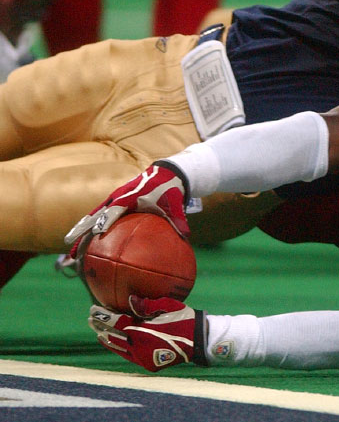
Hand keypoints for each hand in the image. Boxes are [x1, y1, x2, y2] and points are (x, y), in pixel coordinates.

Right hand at [64, 162, 189, 257]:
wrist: (166, 173)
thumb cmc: (170, 189)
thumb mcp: (175, 204)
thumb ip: (179, 219)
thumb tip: (186, 237)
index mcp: (131, 196)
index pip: (115, 210)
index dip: (105, 220)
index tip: (96, 234)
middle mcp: (118, 197)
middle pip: (95, 214)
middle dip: (81, 230)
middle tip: (68, 245)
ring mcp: (114, 198)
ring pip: (93, 216)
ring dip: (81, 231)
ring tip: (70, 249)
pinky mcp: (115, 201)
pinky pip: (99, 216)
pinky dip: (90, 227)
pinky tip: (86, 244)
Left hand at [88, 296, 206, 371]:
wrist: (198, 341)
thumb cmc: (184, 319)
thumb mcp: (169, 306)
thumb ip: (147, 304)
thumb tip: (129, 299)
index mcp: (142, 331)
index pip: (116, 322)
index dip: (103, 316)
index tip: (93, 309)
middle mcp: (138, 346)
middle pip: (112, 335)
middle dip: (100, 326)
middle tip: (91, 318)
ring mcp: (141, 357)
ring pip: (117, 347)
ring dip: (106, 337)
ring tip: (97, 330)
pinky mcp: (146, 363)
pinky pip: (126, 354)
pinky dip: (116, 347)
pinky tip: (110, 342)